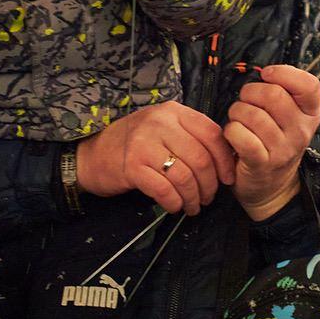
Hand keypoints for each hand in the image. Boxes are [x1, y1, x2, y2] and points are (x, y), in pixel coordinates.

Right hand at [74, 102, 236, 215]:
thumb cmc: (134, 144)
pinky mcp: (132, 166)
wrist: (92, 155)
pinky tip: (175, 207)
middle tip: (208, 198)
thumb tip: (225, 160)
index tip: (228, 178)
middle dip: (210, 184)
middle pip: (201, 158)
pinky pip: (164, 189)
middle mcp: (160, 123)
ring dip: (193, 197)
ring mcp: (145, 144)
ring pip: (185, 176)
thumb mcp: (163, 129)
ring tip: (193, 206)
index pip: (212, 133)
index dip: (224, 160)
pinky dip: (174, 202)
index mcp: (173, 111)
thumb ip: (190, 137)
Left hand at [225, 65, 319, 220]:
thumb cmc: (275, 143)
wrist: (272, 187)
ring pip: (252, 114)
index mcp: (310, 115)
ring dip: (237, 112)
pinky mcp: (261, 163)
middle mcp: (301, 131)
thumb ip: (284, 93)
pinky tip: (234, 135)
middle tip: (246, 101)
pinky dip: (230, 131)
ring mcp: (283, 149)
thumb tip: (265, 72)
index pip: (308, 85)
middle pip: (273, 95)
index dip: (284, 73)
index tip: (267, 75)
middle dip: (250, 92)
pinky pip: (240, 135)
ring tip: (239, 120)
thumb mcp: (290, 118)